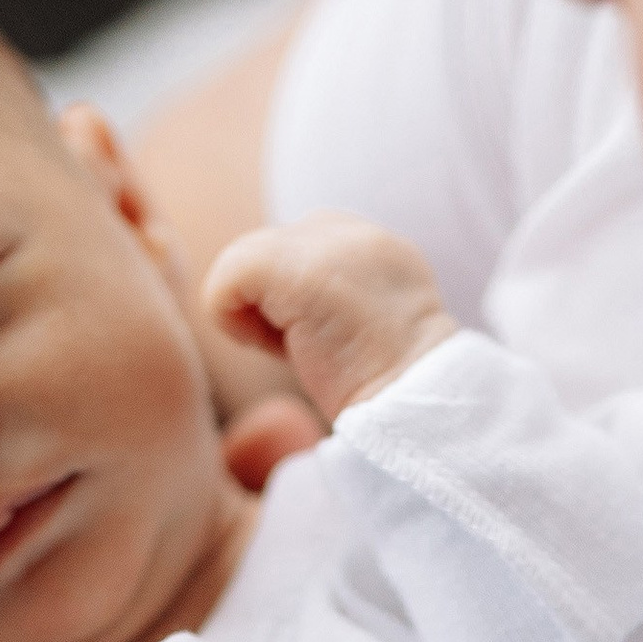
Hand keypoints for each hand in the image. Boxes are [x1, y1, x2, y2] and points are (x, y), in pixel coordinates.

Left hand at [203, 215, 456, 426]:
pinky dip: (234, 323)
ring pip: (243, 261)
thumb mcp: (369, 326)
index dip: (293, 302)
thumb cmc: (387, 391)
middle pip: (266, 250)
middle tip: (313, 349)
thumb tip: (274, 306)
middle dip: (272, 306)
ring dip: (258, 318)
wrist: (416, 410)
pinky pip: (226, 280)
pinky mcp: (300, 271)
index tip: (327, 342)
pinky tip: (277, 350)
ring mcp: (329, 245)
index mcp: (376, 245)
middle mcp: (356, 231)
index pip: (297, 247)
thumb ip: (329, 298)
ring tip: (301, 350)